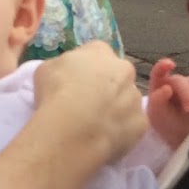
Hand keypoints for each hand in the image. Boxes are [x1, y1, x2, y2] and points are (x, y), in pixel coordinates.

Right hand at [34, 43, 145, 162]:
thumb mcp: (47, 69)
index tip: (76, 83)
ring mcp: (135, 96)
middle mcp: (124, 69)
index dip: (86, 69)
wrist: (72, 128)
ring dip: (117, 108)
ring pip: (127, 101)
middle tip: (88, 104)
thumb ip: (63, 66)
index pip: (96, 53)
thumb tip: (68, 74)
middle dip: (106, 87)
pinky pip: (132, 125)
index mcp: (100, 51)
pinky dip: (122, 130)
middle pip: (117, 76)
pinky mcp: (141, 123)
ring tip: (97, 124)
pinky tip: (106, 138)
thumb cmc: (56, 93)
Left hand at [145, 58, 188, 149]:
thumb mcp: (157, 117)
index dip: (163, 66)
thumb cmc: (168, 126)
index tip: (171, 65)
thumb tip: (167, 88)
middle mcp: (174, 83)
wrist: (184, 138)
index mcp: (158, 86)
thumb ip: (157, 102)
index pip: (158, 71)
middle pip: (181, 81)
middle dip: (186, 95)